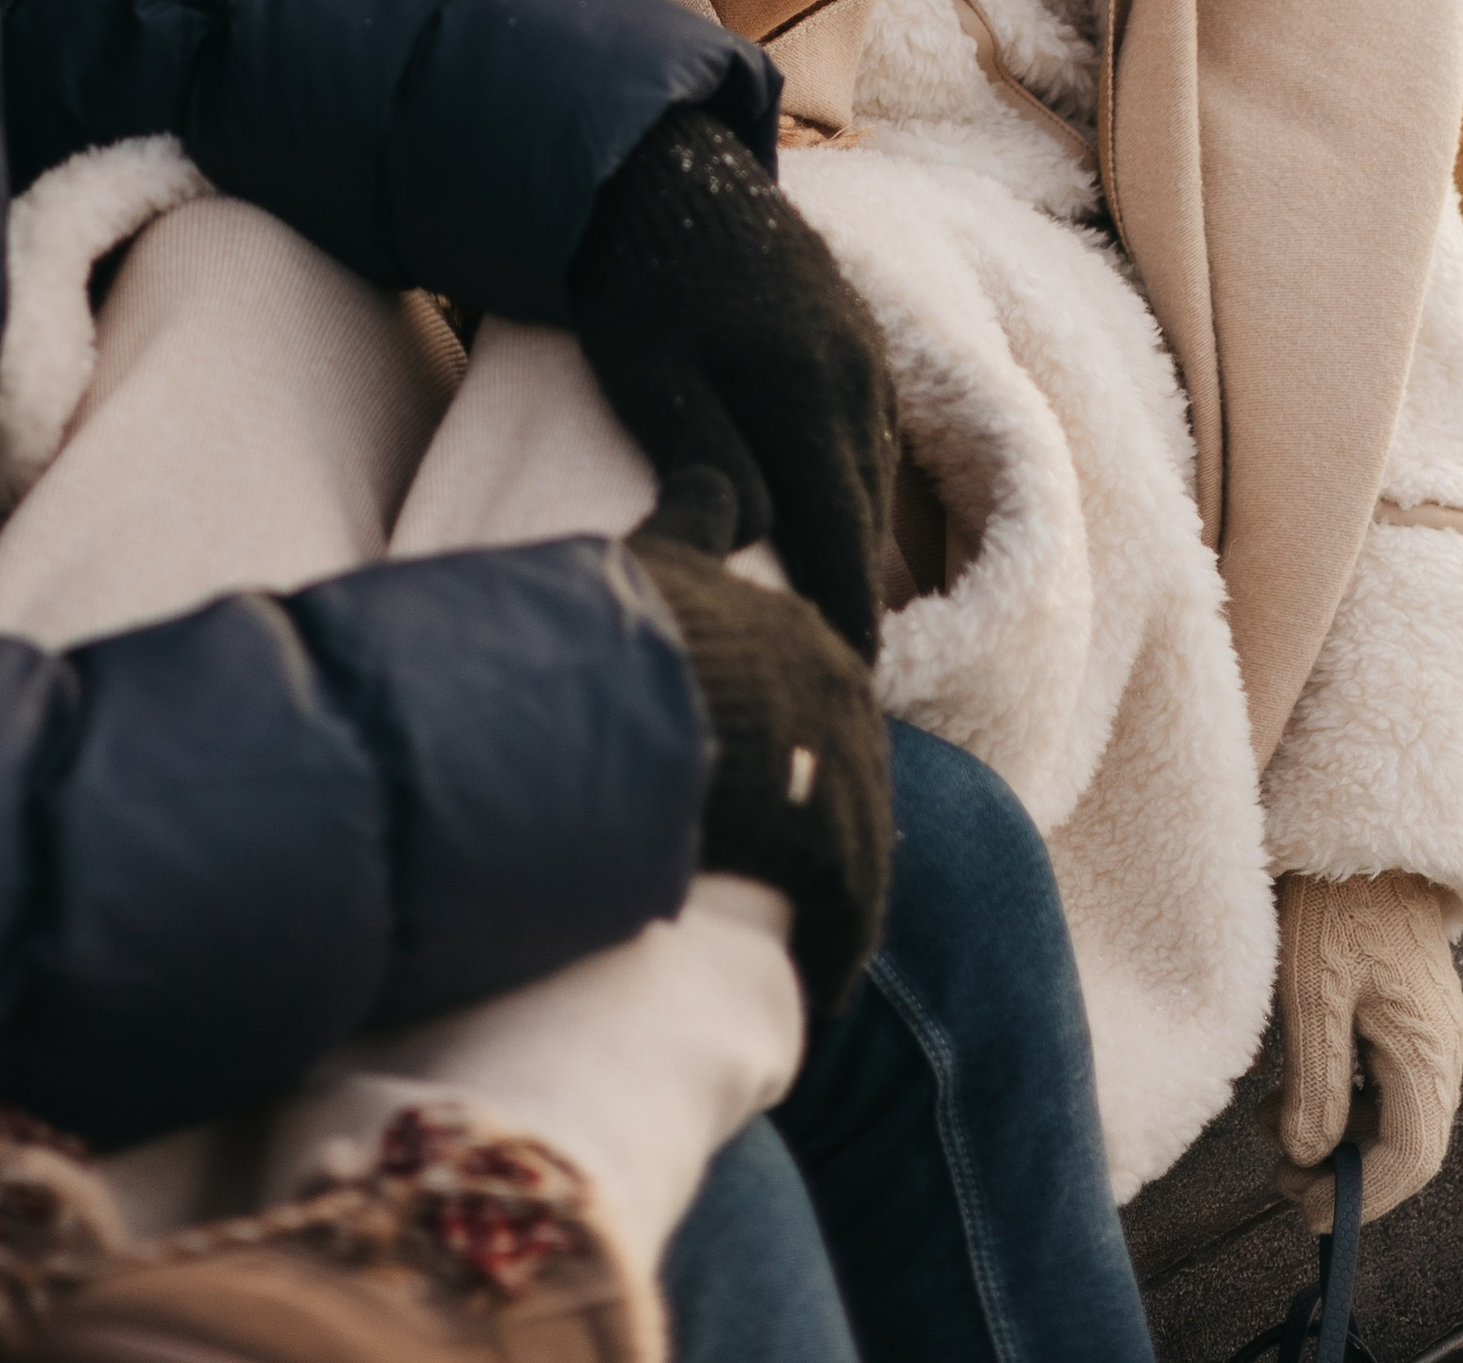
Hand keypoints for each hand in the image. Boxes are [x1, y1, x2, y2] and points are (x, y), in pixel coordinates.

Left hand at [571, 106, 897, 660]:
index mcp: (808, 392)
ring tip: (822, 626)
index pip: (842, 542)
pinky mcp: (851, 332)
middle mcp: (855, 375)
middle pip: (865, 522)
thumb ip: (705, 456)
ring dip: (851, 549)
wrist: (656, 161)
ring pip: (869, 479)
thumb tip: (754, 541)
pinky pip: (864, 436)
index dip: (840, 627)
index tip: (836, 700)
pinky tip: (820, 525)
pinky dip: (847, 492)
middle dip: (853, 606)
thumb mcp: (647, 370)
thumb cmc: (632, 274)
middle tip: (827, 689)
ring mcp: (861, 350)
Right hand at [632, 470, 891, 1012]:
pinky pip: (848, 908)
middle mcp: (842, 690)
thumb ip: (694, 518)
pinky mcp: (830, 835)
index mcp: (805, 633)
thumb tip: (719, 477)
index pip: (829, 713)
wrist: (606, 679)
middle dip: (830, 841)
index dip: (805, 766)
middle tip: (798, 898)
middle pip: (851, 784)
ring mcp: (843, 762)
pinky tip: (818, 984)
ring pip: (856, 851)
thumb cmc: (614, 619)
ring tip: (809, 953)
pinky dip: (836, 947)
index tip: (783, 809)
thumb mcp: (658, 550)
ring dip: (835, 905)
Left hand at [1271, 869, 1462, 1226]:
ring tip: (1269, 1129)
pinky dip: (1339, 1092)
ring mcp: (1427, 1023)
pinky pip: (1381, 1072)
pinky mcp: (1406, 1002)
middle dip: (1344, 1172)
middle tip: (1281, 1183)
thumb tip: (1309, 1154)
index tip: (1308, 1216)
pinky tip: (1289, 1084)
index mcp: (1428, 1050)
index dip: (1360, 1198)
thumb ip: (1315, 1082)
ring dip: (1336, 1131)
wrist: (1359, 824)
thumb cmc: (1333, 901)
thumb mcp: (1311, 993)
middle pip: (1404, 1140)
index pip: (1409, 1158)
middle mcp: (1441, 1045)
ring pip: (1390, 1107)